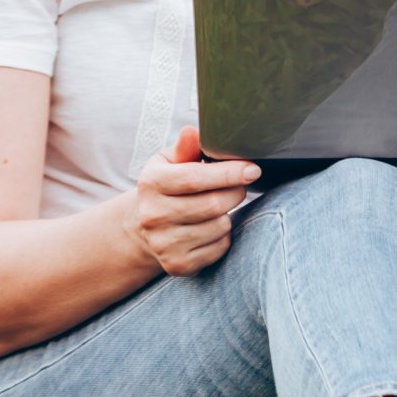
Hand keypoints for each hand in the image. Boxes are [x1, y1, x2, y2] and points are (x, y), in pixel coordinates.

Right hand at [128, 126, 257, 277]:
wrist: (143, 227)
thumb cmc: (167, 186)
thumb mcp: (170, 162)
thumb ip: (186, 147)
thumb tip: (193, 131)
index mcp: (151, 183)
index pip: (195, 178)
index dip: (229, 173)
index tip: (253, 169)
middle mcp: (153, 215)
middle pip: (214, 204)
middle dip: (236, 191)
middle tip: (238, 185)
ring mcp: (163, 244)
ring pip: (221, 226)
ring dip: (229, 214)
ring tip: (218, 207)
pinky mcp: (178, 265)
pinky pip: (220, 247)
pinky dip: (223, 236)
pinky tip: (210, 228)